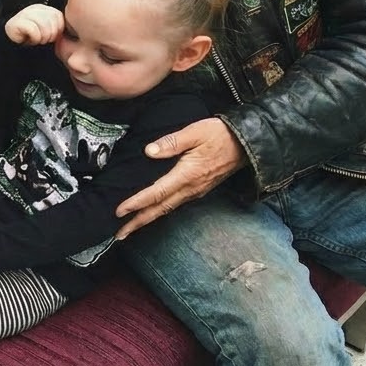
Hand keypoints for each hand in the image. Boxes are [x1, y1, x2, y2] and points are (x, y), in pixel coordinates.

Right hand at [5, 4, 63, 45]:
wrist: (13, 50)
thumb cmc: (33, 41)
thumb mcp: (48, 31)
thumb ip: (56, 26)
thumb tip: (65, 29)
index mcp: (43, 8)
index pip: (58, 16)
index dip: (57, 30)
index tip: (50, 37)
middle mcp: (33, 8)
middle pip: (52, 21)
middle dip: (50, 35)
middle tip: (41, 40)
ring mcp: (24, 14)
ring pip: (44, 26)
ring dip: (42, 38)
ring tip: (35, 40)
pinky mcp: (15, 22)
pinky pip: (34, 31)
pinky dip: (34, 39)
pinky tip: (28, 40)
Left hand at [115, 118, 246, 238]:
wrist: (246, 144)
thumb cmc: (220, 135)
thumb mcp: (195, 132)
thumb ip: (171, 142)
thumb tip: (148, 151)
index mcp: (187, 174)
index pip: (156, 192)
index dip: (136, 202)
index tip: (120, 211)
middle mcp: (190, 188)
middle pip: (159, 209)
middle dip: (138, 222)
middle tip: (119, 233)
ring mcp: (196, 191)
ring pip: (167, 209)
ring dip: (147, 219)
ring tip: (131, 227)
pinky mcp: (199, 189)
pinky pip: (175, 204)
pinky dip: (160, 211)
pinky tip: (153, 211)